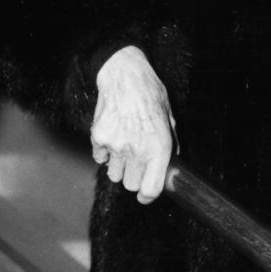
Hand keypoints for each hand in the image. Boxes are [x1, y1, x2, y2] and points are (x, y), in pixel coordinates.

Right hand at [90, 46, 176, 202]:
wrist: (125, 75)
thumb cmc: (150, 93)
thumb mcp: (170, 118)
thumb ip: (171, 143)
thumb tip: (170, 163)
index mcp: (159, 147)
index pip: (151, 188)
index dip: (147, 196)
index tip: (144, 196)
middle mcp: (137, 150)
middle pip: (129, 184)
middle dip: (133, 178)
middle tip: (136, 164)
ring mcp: (116, 145)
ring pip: (113, 174)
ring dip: (118, 167)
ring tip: (124, 148)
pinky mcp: (99, 138)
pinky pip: (99, 158)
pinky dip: (104, 153)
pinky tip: (112, 137)